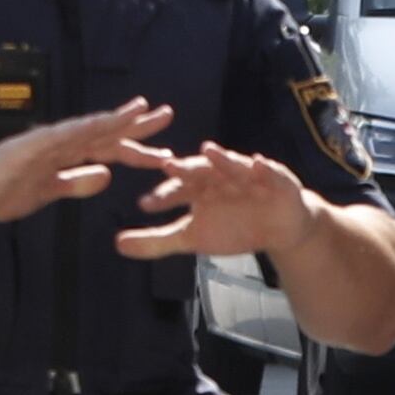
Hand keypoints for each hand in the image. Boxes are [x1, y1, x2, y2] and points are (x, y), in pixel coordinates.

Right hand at [0, 98, 169, 223]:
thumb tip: (105, 176)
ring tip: (141, 111)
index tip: (164, 148)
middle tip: (168, 114)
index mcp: (64, 155)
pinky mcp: (28, 147)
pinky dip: (82, 128)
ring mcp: (43, 142)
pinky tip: (102, 124)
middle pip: (104, 132)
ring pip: (86, 128)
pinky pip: (61, 136)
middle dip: (136, 125)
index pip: (106, 149)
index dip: (135, 146)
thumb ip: (74, 183)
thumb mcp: (47, 193)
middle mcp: (58, 143)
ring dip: (114, 119)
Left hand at [113, 136, 324, 262]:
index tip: (144, 204)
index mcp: (196, 187)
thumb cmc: (232, 226)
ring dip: (221, 158)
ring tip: (208, 151)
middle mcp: (218, 175)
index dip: (161, 196)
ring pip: (231, 164)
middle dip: (183, 166)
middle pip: (198, 169)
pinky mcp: (273, 178)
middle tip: (167, 165)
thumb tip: (116, 244)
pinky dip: (263, 168)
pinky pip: (268, 171)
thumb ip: (156, 240)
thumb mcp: (192, 238)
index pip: (174, 189)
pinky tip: (258, 163)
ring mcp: (245, 175)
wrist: (278, 228)